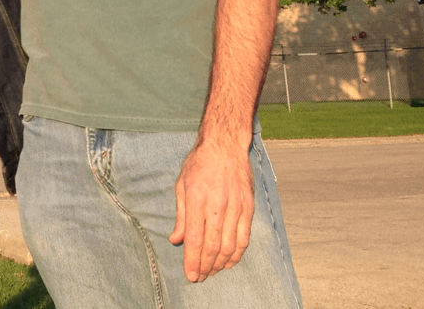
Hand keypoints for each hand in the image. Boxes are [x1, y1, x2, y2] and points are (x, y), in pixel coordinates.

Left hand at [169, 137, 254, 281]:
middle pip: (212, 246)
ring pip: (229, 246)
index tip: (190, 275)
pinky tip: (229, 262)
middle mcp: (217, 206)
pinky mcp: (248, 208)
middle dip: (205, 266)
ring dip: (220, 263)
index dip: (192, 260)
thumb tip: (175, 240)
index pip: (194, 238)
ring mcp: (235, 208)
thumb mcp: (182, 185)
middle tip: (199, 277)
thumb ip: (180, 215)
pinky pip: (244, 238)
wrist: (224, 146)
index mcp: (197, 199)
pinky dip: (237, 254)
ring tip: (211, 272)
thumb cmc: (199, 164)